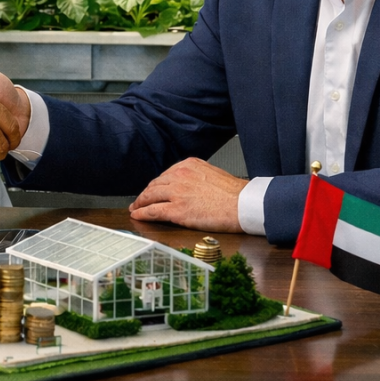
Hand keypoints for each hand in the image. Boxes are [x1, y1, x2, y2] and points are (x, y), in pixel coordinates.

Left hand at [127, 157, 245, 231]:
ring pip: (150, 196)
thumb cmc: (234, 193)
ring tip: (136, 208)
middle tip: (140, 200)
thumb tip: (189, 185)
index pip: (166, 175)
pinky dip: (142, 213)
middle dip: (146, 194)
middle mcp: (179, 175)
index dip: (156, 185)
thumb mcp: (212, 173)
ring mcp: (176, 192)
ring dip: (140, 203)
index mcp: (188, 165)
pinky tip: (137, 215)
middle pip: (155, 185)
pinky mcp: (177, 210)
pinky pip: (153, 211)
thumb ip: (196, 176)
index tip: (152, 190)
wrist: (243, 204)